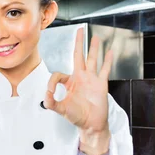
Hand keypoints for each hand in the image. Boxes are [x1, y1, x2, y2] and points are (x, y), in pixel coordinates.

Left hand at [43, 28, 111, 151]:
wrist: (90, 124)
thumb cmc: (76, 116)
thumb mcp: (60, 109)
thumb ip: (51, 103)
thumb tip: (45, 97)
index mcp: (69, 82)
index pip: (58, 74)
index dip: (52, 82)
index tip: (51, 92)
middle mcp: (80, 78)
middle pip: (78, 56)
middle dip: (78, 43)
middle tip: (80, 30)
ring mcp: (91, 79)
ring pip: (92, 59)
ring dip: (94, 48)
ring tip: (95, 37)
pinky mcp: (101, 84)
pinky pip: (105, 69)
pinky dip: (108, 61)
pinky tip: (109, 51)